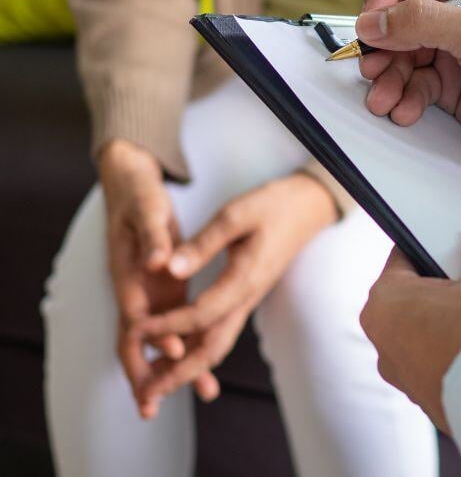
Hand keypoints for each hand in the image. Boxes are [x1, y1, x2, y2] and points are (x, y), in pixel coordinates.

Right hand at [99, 139, 216, 418]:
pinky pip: (172, 323)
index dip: (155, 334)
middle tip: (154, 405)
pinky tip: (203, 359)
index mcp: (128, 271)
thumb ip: (153, 236)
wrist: (131, 184)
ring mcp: (149, 290)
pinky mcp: (163, 287)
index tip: (176, 351)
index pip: (137, 312)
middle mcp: (136, 288)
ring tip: (201, 391)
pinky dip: (183, 344)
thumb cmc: (139, 196)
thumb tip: (157, 263)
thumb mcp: (147, 208)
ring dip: (172, 365)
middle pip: (137, 339)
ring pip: (157, 337)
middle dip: (147, 372)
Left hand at [131, 173, 337, 404]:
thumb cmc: (273, 206)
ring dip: (187, 367)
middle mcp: (247, 297)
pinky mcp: (245, 295)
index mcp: (244, 279)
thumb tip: (170, 269)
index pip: (202, 314)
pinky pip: (220, 331)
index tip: (137, 330)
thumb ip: (203, 244)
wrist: (307, 208)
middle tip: (149, 391)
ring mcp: (247, 299)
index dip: (168, 326)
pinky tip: (178, 351)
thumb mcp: (235, 215)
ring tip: (157, 384)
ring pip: (217, 344)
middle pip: (212, 347)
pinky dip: (197, 348)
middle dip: (179, 372)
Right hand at [356, 0, 460, 162]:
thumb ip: (422, 23)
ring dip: (388, 76)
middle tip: (373, 65)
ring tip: (385, 98)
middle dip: (383, 42)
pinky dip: (404, 96)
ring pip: (399, 50)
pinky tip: (405, 109)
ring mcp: (453, 41)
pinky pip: (412, 81)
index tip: (372, 21)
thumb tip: (373, 22)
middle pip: (398, 11)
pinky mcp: (449, 76)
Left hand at [360, 220, 460, 432]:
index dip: (436, 246)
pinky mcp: (439, 407)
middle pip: (419, 298)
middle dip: (452, 287)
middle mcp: (388, 349)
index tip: (457, 245)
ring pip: (435, 335)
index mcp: (385, 306)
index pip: (404, 258)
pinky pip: (452, 367)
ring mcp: (412, 384)